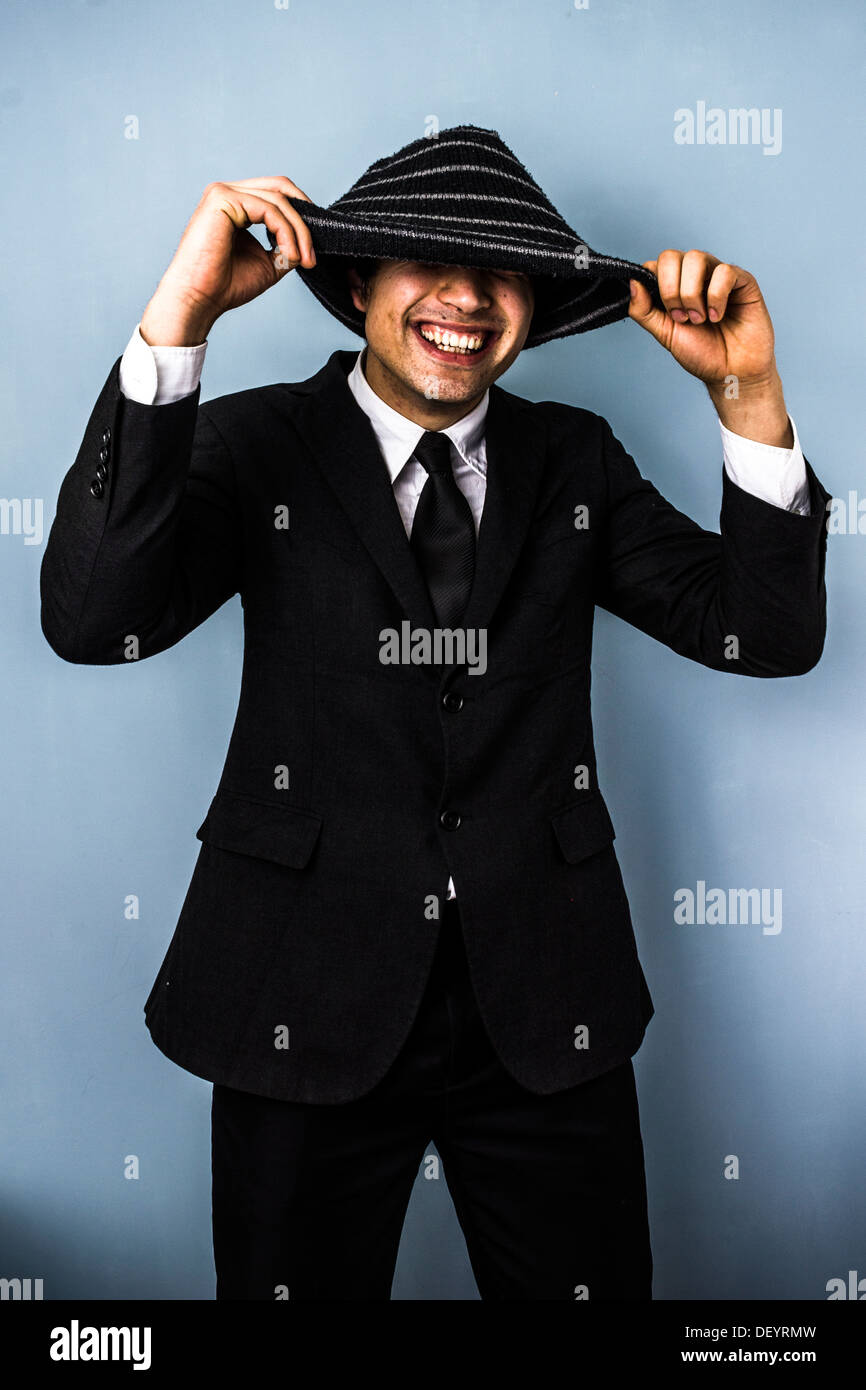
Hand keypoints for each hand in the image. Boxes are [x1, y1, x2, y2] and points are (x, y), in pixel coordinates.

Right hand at [140, 176, 315, 345]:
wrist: (199, 300)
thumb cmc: (225, 286)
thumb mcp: (268, 263)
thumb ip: (285, 246)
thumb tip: (307, 239)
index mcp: (235, 204)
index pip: (276, 195)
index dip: (300, 218)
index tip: (311, 254)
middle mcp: (227, 193)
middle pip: (280, 188)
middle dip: (304, 218)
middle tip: (313, 253)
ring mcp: (223, 192)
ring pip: (278, 199)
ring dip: (298, 232)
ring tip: (302, 260)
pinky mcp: (222, 199)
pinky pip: (268, 209)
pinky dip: (286, 232)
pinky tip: (290, 255)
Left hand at [629, 249, 792, 446]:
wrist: (731, 373)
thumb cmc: (702, 353)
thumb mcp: (664, 333)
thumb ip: (644, 310)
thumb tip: (632, 282)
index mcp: (675, 285)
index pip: (656, 264)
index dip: (654, 285)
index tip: (664, 313)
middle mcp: (696, 275)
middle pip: (671, 256)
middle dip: (670, 291)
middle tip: (682, 318)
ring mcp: (718, 275)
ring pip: (696, 258)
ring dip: (692, 293)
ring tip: (700, 319)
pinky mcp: (742, 281)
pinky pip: (724, 271)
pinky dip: (716, 296)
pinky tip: (717, 315)